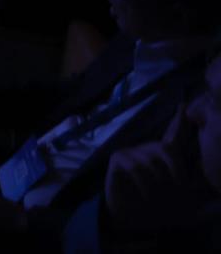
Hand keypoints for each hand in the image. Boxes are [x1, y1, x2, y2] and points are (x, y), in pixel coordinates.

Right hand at [104, 106, 205, 229]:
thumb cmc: (157, 207)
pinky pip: (136, 167)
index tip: (184, 105)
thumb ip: (195, 183)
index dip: (179, 121)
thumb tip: (207, 170)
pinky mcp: (118, 159)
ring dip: (159, 183)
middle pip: (167, 150)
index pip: (173, 135)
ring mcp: (131, 152)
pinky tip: (145, 194)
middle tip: (179, 191)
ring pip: (152, 160)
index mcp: (164, 157)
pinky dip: (144, 184)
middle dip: (176, 172)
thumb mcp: (183, 196)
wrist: (131, 219)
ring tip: (159, 198)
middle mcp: (148, 150)